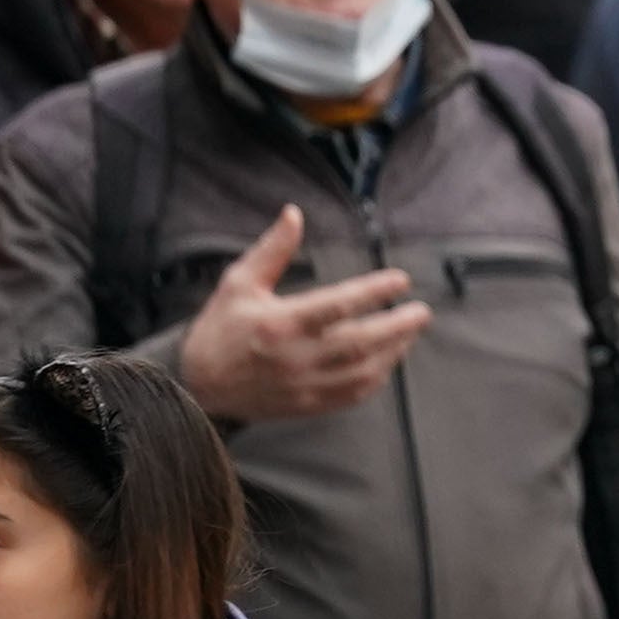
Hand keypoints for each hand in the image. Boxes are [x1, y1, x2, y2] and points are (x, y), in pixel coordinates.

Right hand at [176, 206, 429, 421]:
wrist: (197, 386)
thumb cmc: (221, 328)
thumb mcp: (239, 283)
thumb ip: (272, 250)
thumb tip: (294, 213)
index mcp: (279, 323)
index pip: (337, 306)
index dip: (373, 292)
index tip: (400, 280)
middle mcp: (295, 357)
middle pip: (360, 343)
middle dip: (397, 327)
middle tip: (421, 311)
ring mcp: (303, 385)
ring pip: (362, 372)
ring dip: (393, 352)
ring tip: (410, 331)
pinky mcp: (307, 406)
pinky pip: (352, 395)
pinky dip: (376, 378)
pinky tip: (388, 360)